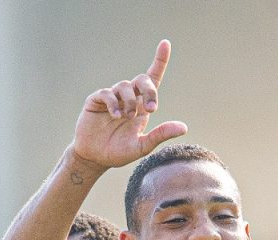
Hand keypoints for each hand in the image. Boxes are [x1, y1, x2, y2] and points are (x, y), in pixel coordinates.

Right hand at [73, 39, 188, 168]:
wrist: (94, 158)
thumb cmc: (118, 152)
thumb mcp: (142, 146)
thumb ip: (160, 135)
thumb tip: (184, 127)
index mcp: (142, 106)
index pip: (153, 79)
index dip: (159, 60)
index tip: (165, 43)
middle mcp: (128, 98)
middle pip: (142, 79)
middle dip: (149, 89)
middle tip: (152, 109)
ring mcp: (112, 98)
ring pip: (125, 86)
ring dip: (130, 102)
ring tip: (127, 117)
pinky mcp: (97, 100)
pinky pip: (107, 93)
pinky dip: (114, 103)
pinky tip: (115, 115)